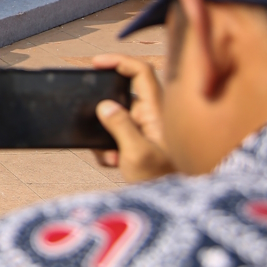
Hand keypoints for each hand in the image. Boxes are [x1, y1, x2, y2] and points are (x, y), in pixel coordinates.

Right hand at [91, 54, 174, 181]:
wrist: (175, 205)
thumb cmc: (164, 181)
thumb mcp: (137, 155)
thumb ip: (120, 127)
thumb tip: (104, 106)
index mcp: (157, 112)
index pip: (141, 72)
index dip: (119, 61)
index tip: (96, 63)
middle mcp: (152, 116)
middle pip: (122, 95)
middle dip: (103, 110)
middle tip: (91, 120)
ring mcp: (146, 129)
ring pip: (116, 118)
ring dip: (105, 135)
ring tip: (109, 155)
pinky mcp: (139, 143)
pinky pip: (116, 135)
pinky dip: (108, 148)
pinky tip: (114, 163)